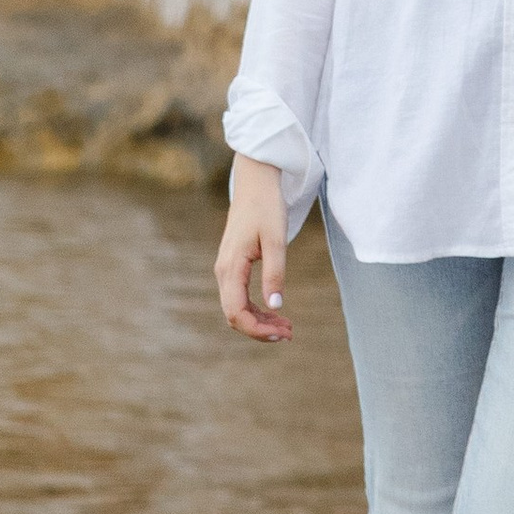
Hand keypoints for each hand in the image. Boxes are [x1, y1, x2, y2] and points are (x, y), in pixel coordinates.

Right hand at [215, 156, 290, 340]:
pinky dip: (256, 308)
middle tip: (290, 333)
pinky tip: (274, 309)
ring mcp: (226, 269)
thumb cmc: (267, 206)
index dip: (257, 330)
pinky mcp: (233, 265)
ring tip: (286, 325)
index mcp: (231, 267)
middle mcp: (223, 272)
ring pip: (237, 308)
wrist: (256, 180)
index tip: (283, 333)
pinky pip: (239, 296)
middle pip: (235, 315)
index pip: (236, 313)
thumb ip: (275, 273)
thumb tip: (275, 305)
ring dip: (259, 320)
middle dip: (260, 329)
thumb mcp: (276, 238)